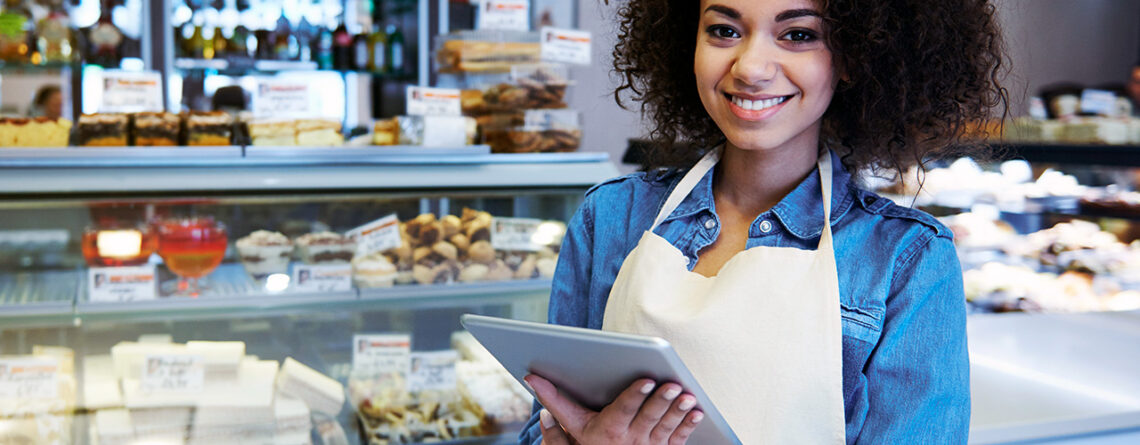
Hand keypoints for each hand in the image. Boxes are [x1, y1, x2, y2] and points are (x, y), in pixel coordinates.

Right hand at [525, 374, 703, 444]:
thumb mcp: (570, 435)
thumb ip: (554, 410)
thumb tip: (533, 381)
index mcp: (607, 432)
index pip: (623, 410)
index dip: (635, 395)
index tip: (646, 380)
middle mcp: (630, 441)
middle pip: (648, 417)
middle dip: (661, 401)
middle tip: (672, 385)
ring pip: (666, 427)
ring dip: (678, 411)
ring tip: (688, 396)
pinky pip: (679, 439)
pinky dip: (688, 426)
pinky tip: (697, 412)